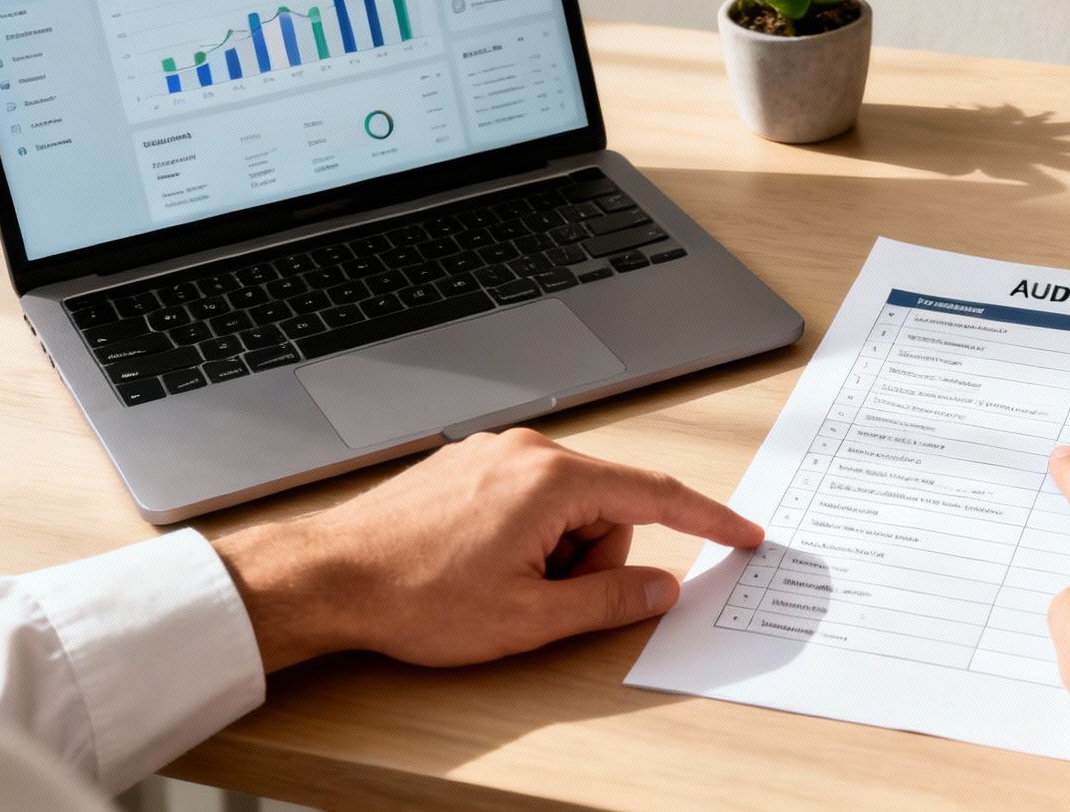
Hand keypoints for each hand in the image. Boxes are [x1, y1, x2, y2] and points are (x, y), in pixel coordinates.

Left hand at [212, 427, 761, 670]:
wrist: (326, 578)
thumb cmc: (415, 596)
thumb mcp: (528, 618)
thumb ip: (609, 601)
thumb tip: (660, 589)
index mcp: (553, 480)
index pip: (657, 496)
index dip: (708, 521)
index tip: (743, 536)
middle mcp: (528, 450)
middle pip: (606, 508)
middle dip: (589, 560)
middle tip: (539, 600)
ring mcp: (493, 452)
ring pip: (565, 507)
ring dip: (550, 553)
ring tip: (494, 584)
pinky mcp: (467, 464)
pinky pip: (527, 500)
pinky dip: (522, 537)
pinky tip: (475, 565)